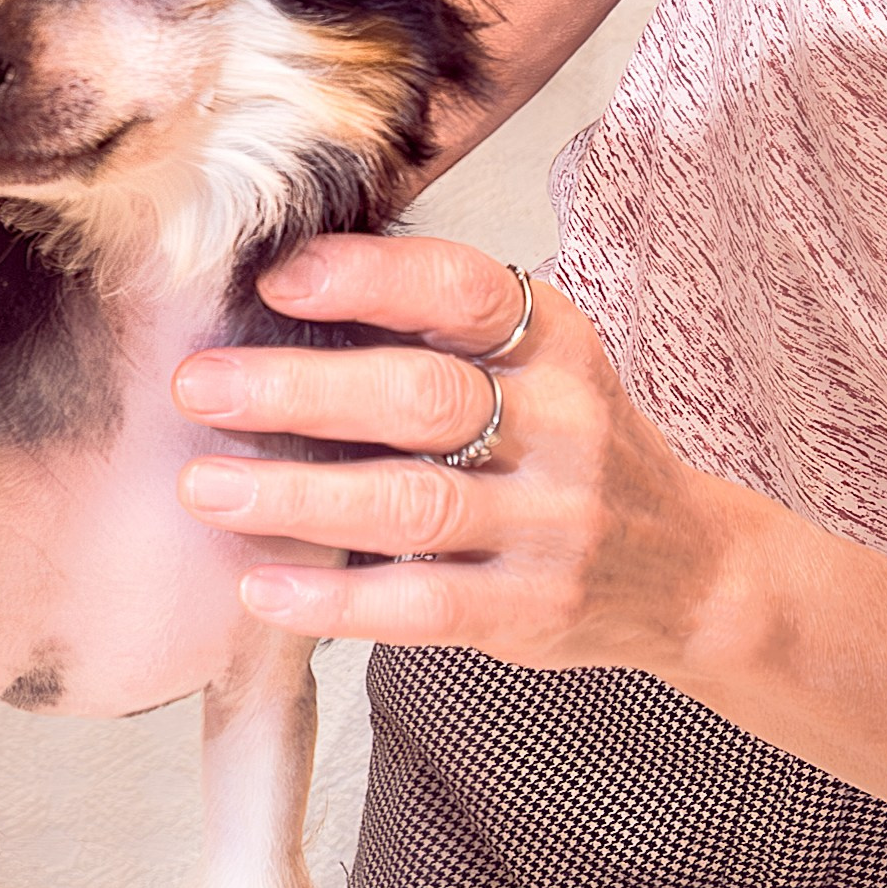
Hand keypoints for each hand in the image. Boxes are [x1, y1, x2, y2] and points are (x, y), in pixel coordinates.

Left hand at [172, 233, 738, 670]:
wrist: (687, 570)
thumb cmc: (569, 450)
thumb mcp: (539, 368)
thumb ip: (438, 334)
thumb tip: (279, 287)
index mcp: (553, 342)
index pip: (462, 291)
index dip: (368, 279)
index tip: (276, 279)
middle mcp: (562, 424)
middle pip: (421, 397)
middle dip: (298, 390)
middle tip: (199, 388)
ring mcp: (551, 522)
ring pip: (411, 502)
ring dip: (296, 497)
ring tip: (205, 488)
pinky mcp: (531, 608)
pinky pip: (421, 602)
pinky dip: (333, 599)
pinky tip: (261, 589)